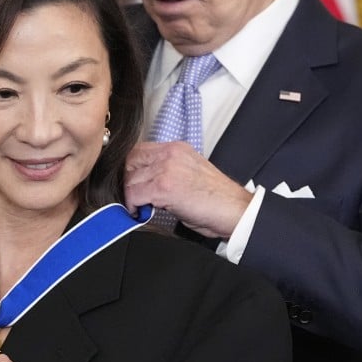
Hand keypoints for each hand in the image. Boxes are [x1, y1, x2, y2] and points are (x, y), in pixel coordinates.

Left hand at [124, 141, 252, 238]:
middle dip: (127, 181)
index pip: (139, 150)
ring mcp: (166, 169)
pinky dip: (133, 206)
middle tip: (131, 196)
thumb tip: (145, 181)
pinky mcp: (163, 187)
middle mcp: (170, 154)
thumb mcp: (190, 173)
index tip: (130, 182)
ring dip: (130, 196)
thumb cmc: (216, 198)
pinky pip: (134, 195)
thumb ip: (167, 170)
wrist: (234, 210)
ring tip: (137, 207)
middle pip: (130, 162)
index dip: (131, 168)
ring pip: (130, 180)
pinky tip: (139, 213)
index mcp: (177, 148)